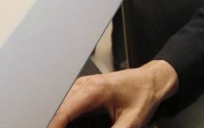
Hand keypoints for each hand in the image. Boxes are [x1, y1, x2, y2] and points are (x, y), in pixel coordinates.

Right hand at [47, 61, 178, 127]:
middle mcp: (84, 85)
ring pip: (58, 107)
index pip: (62, 111)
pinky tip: (64, 126)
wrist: (151, 80)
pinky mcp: (82, 92)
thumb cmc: (143, 93)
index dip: (53, 126)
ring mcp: (81, 87)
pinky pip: (65, 106)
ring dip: (56, 121)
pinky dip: (62, 119)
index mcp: (94, 89)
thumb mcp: (132, 120)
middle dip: (52, 124)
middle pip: (56, 109)